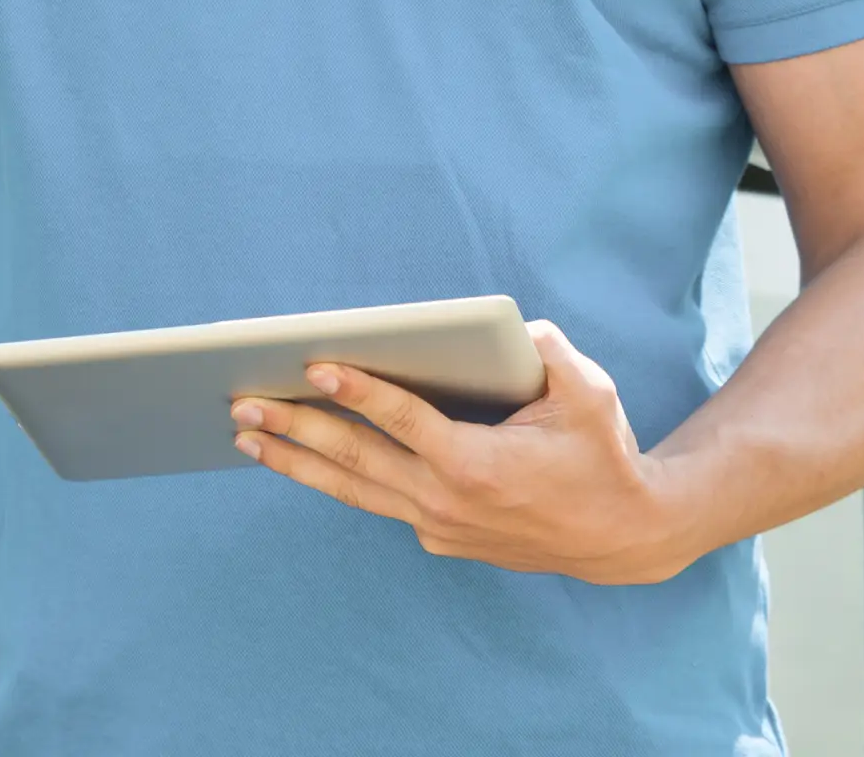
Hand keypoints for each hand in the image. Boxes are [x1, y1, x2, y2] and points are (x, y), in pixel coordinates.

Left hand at [229, 321, 692, 583]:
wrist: (622, 537)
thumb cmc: (603, 453)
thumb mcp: (590, 392)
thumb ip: (548, 350)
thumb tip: (506, 327)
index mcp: (479, 463)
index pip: (404, 421)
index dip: (359, 391)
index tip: (315, 365)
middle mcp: (448, 502)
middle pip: (357, 460)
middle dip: (295, 429)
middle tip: (242, 404)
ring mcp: (439, 526)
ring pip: (354, 490)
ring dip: (296, 461)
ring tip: (245, 436)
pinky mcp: (439, 537)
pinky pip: (378, 501)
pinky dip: (335, 479)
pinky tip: (297, 457)